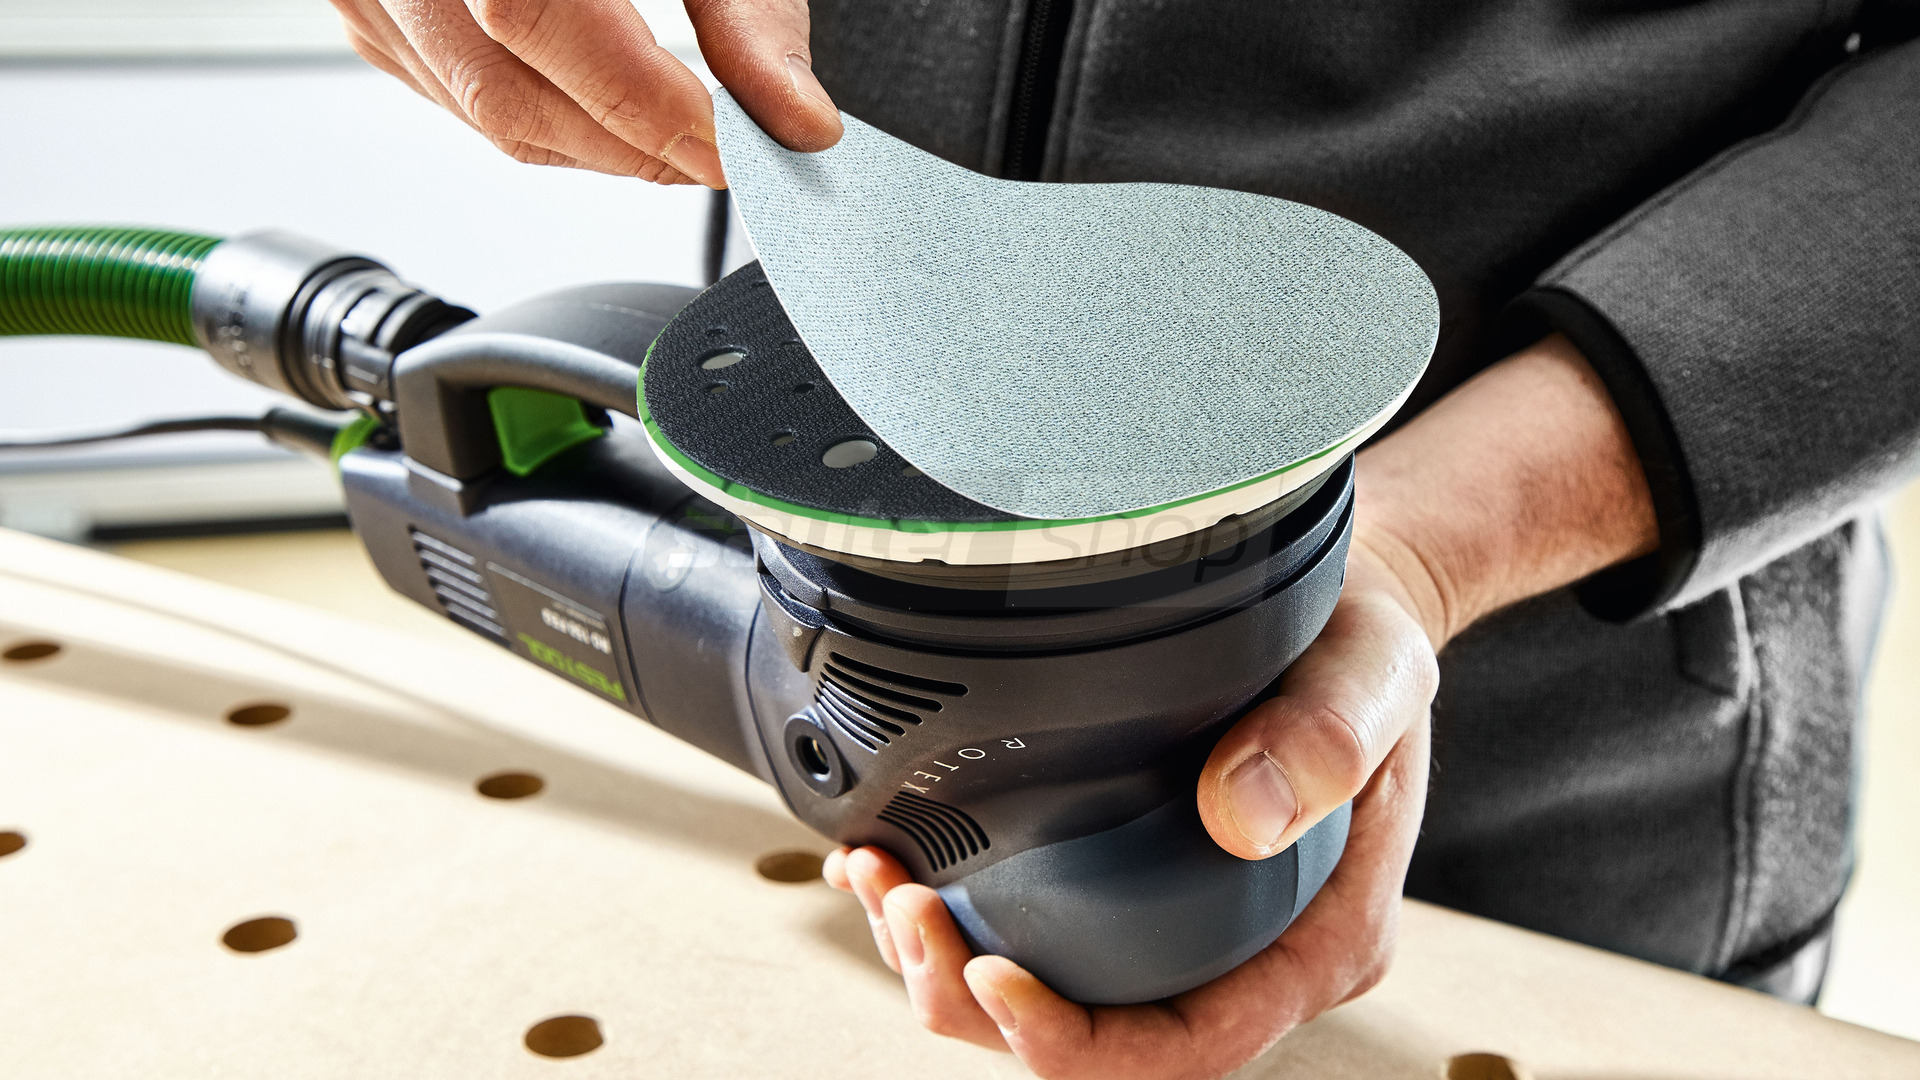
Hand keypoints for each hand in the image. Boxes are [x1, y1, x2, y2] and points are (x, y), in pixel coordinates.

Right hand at [327, 0, 844, 184]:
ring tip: (670, 139)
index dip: (637, 105)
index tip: (724, 147)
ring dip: (590, 147)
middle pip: (504, 89)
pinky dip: (543, 124)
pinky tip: (601, 111)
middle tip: (710, 154)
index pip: (535, 20)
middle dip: (623, 146)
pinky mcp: (373, 11)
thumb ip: (747, 17)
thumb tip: (795, 121)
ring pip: (481, 110)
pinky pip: (458, 101)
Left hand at [824, 333, 1660, 1078]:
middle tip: (902, 902)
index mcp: (1313, 943)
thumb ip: (1328, 734)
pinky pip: (1033, 932)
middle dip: (974, 996)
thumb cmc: (1364, 644)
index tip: (991, 970)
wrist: (1343, 607)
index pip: (1188, 1048)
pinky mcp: (1124, 886)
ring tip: (875, 877)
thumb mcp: (1373, 669)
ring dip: (944, 961)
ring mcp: (1178, 927)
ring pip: (1047, 992)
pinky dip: (949, 909)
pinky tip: (884, 857)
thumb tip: (1237, 815)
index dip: (1076, 1044)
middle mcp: (1241, 954)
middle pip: (1094, 1038)